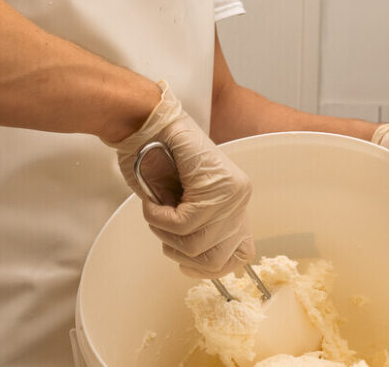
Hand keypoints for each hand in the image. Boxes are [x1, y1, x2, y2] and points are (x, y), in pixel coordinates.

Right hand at [108, 83, 254, 278]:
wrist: (147, 122)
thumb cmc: (156, 157)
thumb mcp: (181, 201)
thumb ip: (197, 228)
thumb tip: (198, 261)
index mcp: (236, 202)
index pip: (242, 254)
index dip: (211, 266)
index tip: (188, 262)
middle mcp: (240, 198)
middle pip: (216, 259)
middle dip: (180, 253)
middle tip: (164, 230)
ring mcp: (231, 192)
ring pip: (196, 243)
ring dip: (165, 234)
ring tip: (156, 211)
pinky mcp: (214, 185)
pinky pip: (183, 224)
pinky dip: (159, 219)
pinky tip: (153, 203)